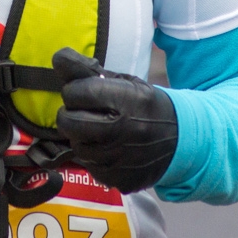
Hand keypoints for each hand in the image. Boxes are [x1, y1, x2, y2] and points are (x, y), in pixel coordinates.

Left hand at [52, 48, 177, 192]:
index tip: (85, 91)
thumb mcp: (124, 81)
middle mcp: (119, 131)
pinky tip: (107, 147)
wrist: (179, 140)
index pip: (75, 92)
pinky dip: (93, 156)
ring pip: (76, 146)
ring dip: (81, 136)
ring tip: (98, 129)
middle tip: (84, 111)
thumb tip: (58, 57)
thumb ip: (87, 70)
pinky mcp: (117, 179)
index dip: (75, 90)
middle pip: (67, 121)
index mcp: (124, 100)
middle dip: (71, 113)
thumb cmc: (146, 105)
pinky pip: (89, 166)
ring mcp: (117, 159)